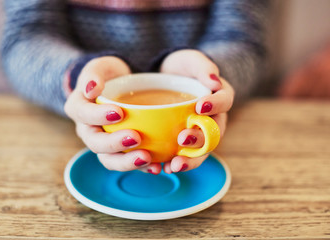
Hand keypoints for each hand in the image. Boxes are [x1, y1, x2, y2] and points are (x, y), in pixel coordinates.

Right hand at [65, 56, 159, 172]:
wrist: (122, 86)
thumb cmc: (109, 76)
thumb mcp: (101, 67)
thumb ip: (93, 74)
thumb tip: (91, 88)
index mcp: (79, 108)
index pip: (83, 114)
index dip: (98, 116)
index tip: (119, 112)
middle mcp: (88, 130)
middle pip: (95, 143)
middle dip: (114, 144)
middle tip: (136, 138)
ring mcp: (104, 143)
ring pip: (109, 159)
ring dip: (127, 162)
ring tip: (147, 158)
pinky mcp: (120, 152)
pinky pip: (128, 162)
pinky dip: (142, 167)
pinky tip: (156, 166)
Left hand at [160, 49, 233, 172]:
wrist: (164, 79)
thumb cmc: (181, 68)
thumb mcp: (191, 61)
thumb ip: (203, 67)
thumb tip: (214, 81)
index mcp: (219, 98)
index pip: (225, 101)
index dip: (216, 105)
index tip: (200, 106)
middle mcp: (212, 119)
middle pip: (213, 134)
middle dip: (199, 140)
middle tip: (183, 139)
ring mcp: (198, 133)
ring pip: (200, 151)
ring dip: (189, 160)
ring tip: (174, 165)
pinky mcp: (181, 142)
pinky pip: (182, 156)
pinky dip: (172, 163)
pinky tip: (162, 168)